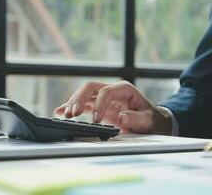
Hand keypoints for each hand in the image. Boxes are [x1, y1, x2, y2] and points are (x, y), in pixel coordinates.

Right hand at [54, 81, 171, 133]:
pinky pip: (82, 104)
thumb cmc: (150, 119)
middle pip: (91, 88)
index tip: (96, 120)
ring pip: (84, 94)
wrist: (151, 122)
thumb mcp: (147, 120)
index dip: (99, 104)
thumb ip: (136, 118)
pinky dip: (71, 107)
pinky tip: (60, 111)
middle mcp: (111, 90)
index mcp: (124, 89)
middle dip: (79, 99)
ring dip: (73, 103)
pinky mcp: (97, 106)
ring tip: (64, 114)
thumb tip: (122, 117)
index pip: (106, 91)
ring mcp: (103, 98)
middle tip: (72, 114)